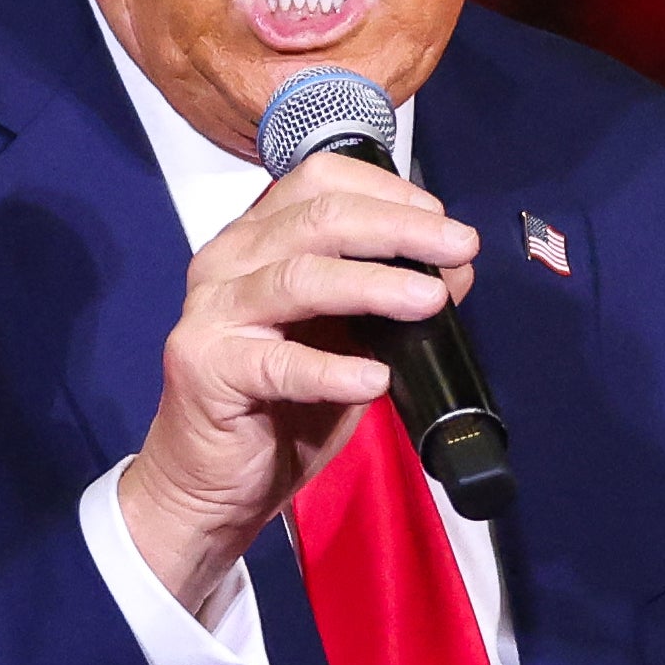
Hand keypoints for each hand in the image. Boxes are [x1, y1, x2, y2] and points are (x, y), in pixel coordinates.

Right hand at [116, 153, 477, 614]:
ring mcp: (212, 314)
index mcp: (257, 239)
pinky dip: (333, 370)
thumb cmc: (279, 406)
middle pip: (318, 219)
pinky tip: (376, 378)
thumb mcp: (345, 340)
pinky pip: (279, 365)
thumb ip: (387, 299)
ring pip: (299, 278)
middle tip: (458, 246)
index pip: (318, 180)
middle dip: (398, 228)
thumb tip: (456, 269)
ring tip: (430, 300)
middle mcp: (227, 261)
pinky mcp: (207, 370)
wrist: (212, 483)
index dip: (386, 190)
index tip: (441, 218)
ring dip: (373, 285)